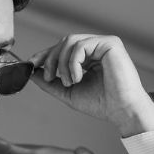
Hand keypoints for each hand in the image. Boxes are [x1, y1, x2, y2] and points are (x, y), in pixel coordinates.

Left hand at [30, 34, 153, 134]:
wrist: (122, 112)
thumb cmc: (101, 103)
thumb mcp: (68, 91)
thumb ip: (50, 81)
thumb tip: (30, 71)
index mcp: (89, 56)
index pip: (63, 48)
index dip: (45, 54)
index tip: (31, 63)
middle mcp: (97, 46)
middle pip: (64, 42)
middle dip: (51, 59)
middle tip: (49, 77)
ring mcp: (104, 43)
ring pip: (70, 41)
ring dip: (62, 62)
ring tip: (69, 82)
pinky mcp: (111, 43)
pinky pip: (81, 45)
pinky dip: (73, 62)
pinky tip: (78, 77)